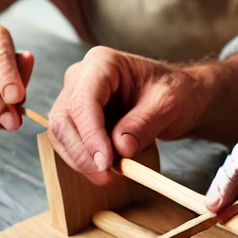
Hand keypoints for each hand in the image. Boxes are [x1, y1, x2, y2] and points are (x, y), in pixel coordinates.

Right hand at [48, 47, 209, 185]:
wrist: (176, 97)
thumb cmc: (173, 91)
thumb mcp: (168, 104)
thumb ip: (143, 124)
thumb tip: (120, 148)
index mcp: (102, 62)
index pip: (84, 100)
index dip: (90, 134)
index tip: (105, 162)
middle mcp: (81, 77)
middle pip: (64, 119)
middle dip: (82, 152)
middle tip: (107, 175)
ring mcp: (74, 97)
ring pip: (61, 135)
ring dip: (81, 160)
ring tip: (112, 174)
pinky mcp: (76, 119)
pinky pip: (69, 143)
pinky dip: (84, 161)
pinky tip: (106, 170)